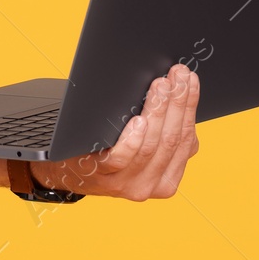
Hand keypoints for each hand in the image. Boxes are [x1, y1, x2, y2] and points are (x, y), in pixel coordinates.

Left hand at [32, 63, 200, 200]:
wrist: (68, 171)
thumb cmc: (108, 150)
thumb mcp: (142, 147)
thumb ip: (161, 131)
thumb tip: (179, 95)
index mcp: (167, 177)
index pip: (185, 139)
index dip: (189, 107)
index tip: (189, 79)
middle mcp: (151, 184)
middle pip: (171, 139)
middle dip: (177, 103)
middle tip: (177, 75)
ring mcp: (127, 183)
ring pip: (151, 145)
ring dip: (158, 112)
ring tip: (160, 87)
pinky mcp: (103, 176)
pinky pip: (122, 158)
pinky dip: (133, 139)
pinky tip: (138, 121)